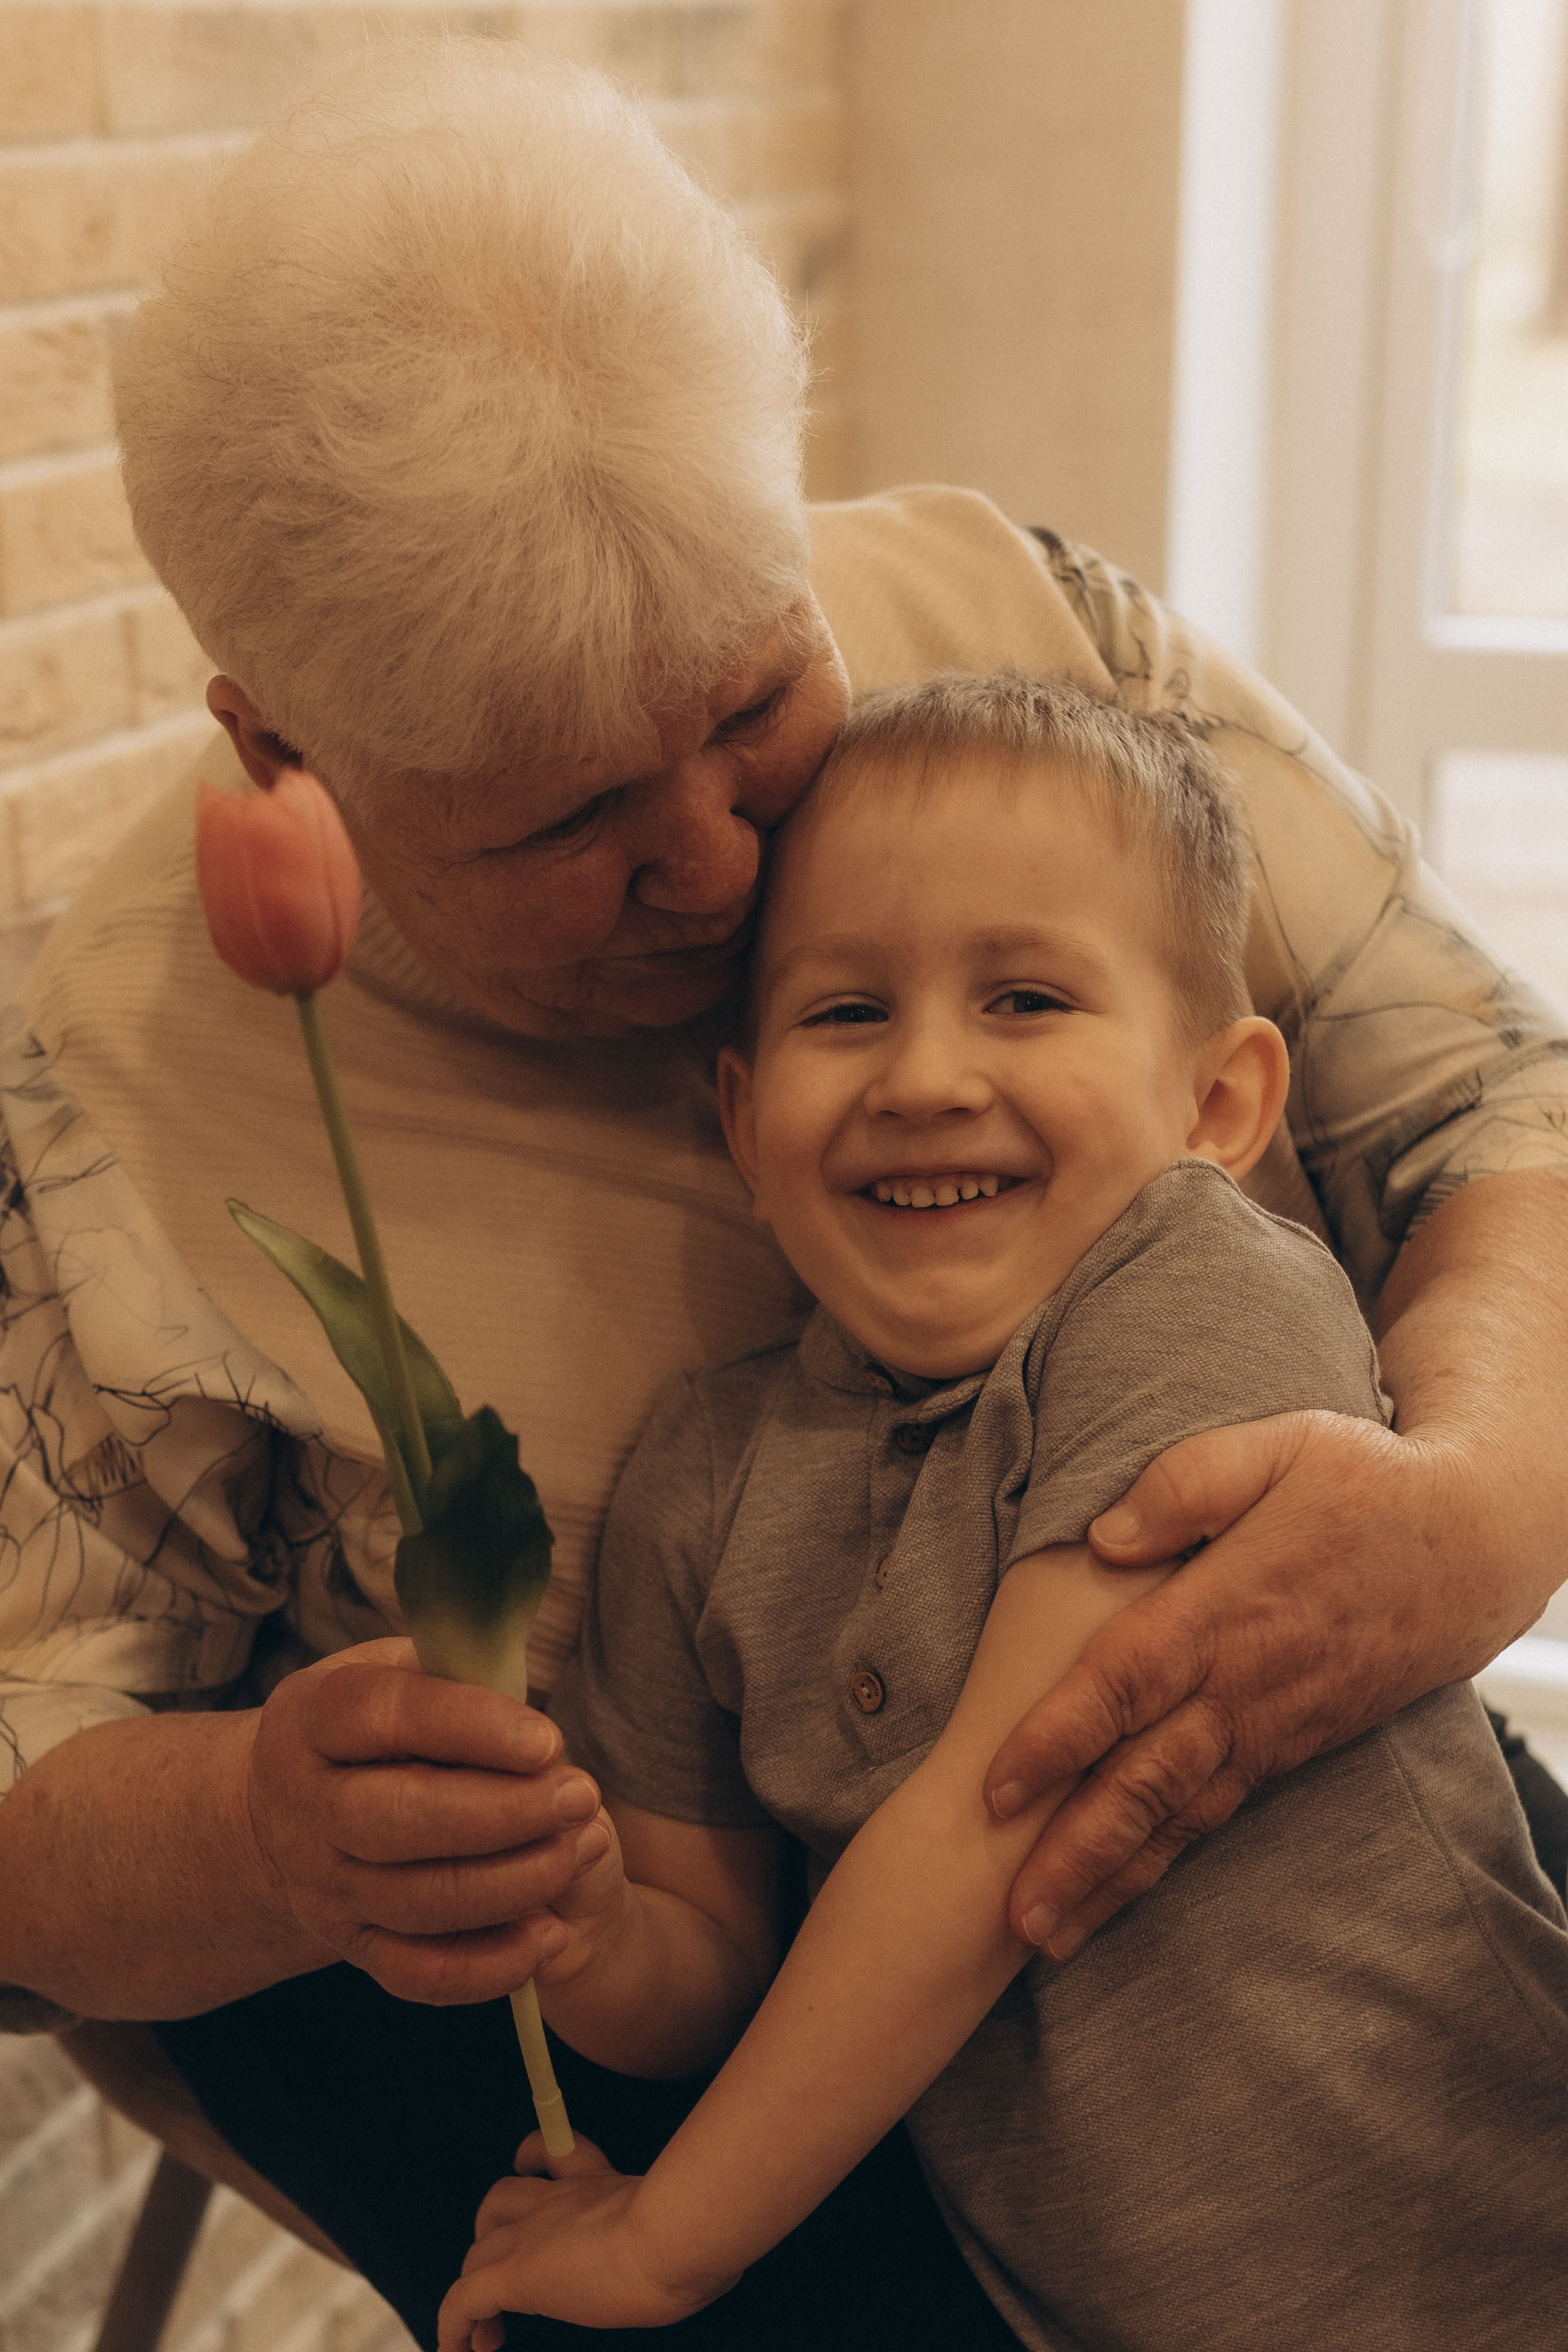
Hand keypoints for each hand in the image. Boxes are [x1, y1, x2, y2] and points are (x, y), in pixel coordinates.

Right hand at [246, 1637, 612, 2001]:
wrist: (297, 1808)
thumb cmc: (382, 1723)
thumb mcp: (404, 1670)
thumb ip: (462, 1676)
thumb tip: (536, 1721)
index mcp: (313, 1717)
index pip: (384, 1716)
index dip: (470, 1727)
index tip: (548, 1741)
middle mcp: (305, 1806)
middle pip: (396, 1821)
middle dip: (503, 1813)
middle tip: (580, 1796)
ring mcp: (322, 1885)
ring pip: (416, 1901)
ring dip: (512, 1882)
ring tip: (581, 1847)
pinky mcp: (350, 1945)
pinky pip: (417, 1973)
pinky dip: (488, 1965)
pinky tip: (549, 1934)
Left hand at [438, 2132, 730, 2345]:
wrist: (676, 2233)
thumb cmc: (702, 2230)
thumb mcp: (700, 2219)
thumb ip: (696, 2226)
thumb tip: (722, 2257)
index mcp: (604, 2185)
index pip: (556, 2158)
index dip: (536, 2165)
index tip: (535, 2177)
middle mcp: (562, 2200)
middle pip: (501, 2199)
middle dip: (494, 2233)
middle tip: (508, 2274)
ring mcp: (536, 2234)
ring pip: (478, 2250)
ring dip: (474, 2284)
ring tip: (487, 2330)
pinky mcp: (518, 2274)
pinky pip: (463, 2300)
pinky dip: (453, 2328)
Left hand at [984, 1405, 1517, 1959]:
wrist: (1471, 1542)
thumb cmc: (1361, 1482)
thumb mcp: (1277, 1446)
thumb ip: (1184, 1486)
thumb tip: (1101, 1536)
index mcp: (1225, 1608)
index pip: (1125, 1681)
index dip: (1060, 1737)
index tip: (997, 1787)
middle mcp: (1244, 1683)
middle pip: (1146, 1778)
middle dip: (1076, 1851)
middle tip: (1010, 1918)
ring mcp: (1273, 1723)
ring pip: (1182, 1814)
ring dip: (1114, 1876)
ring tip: (1050, 1936)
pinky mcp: (1295, 1743)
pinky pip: (1219, 1810)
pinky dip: (1168, 1856)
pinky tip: (1124, 1892)